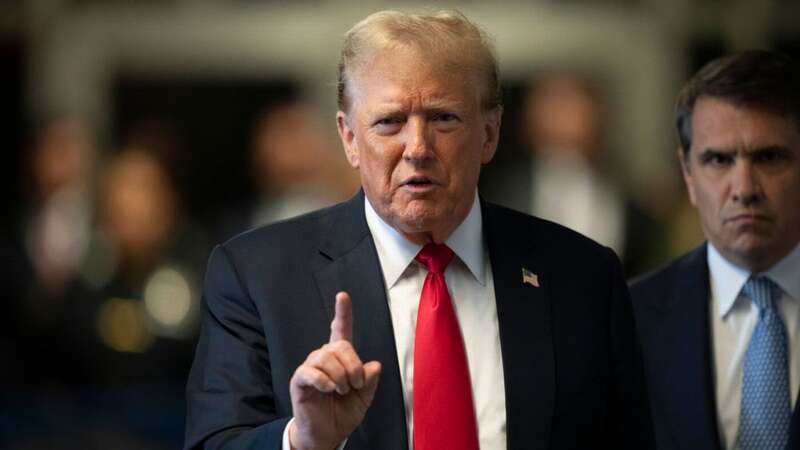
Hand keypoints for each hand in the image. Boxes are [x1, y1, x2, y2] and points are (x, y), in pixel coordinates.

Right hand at [288, 292, 381, 449]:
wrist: (327, 435)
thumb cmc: (343, 413)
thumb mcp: (364, 398)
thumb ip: (370, 381)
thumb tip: (374, 365)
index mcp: (340, 359)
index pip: (341, 330)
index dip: (342, 313)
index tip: (342, 296)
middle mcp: (324, 359)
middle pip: (340, 345)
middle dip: (353, 366)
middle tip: (355, 385)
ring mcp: (310, 368)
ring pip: (326, 356)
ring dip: (340, 376)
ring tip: (342, 391)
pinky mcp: (299, 381)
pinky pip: (310, 371)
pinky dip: (323, 380)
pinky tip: (329, 390)